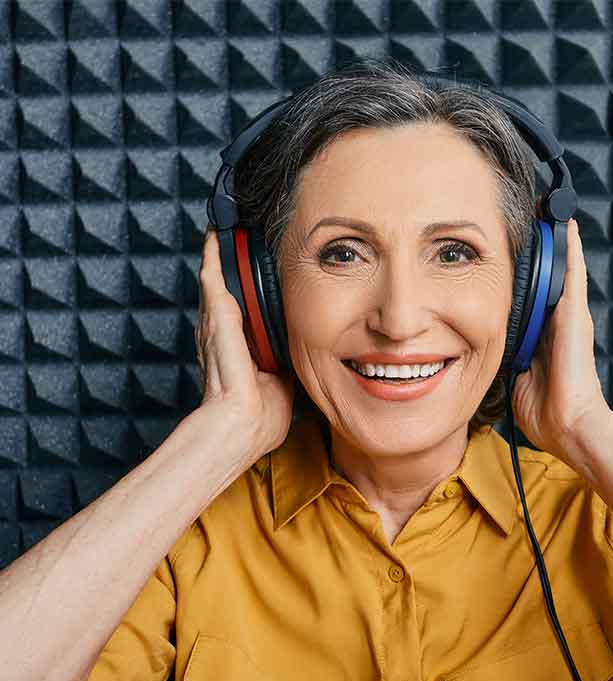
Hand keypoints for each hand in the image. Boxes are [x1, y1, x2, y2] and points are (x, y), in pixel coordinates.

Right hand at [195, 224, 295, 456]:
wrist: (243, 426)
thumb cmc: (260, 417)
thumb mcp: (283, 384)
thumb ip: (288, 364)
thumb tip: (305, 354)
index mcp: (239, 350)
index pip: (242, 313)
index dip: (246, 293)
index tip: (253, 272)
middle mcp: (223, 335)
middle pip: (226, 292)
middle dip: (229, 266)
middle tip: (235, 237)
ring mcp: (217, 326)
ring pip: (217, 281)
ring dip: (220, 256)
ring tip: (225, 229)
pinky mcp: (216, 319)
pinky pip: (212, 279)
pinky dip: (214, 257)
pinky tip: (217, 236)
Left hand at [511, 218, 612, 468]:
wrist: (570, 426)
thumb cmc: (547, 412)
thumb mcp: (518, 380)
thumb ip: (510, 360)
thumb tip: (492, 353)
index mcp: (545, 337)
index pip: (533, 297)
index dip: (524, 274)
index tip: (512, 250)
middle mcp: (560, 323)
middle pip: (548, 277)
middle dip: (541, 249)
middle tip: (532, 215)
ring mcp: (571, 318)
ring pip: (563, 270)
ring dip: (555, 241)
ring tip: (548, 209)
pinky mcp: (576, 316)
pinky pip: (572, 275)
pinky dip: (569, 249)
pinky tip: (564, 224)